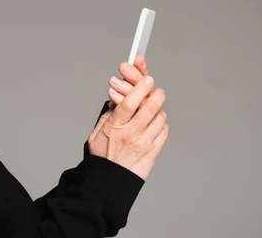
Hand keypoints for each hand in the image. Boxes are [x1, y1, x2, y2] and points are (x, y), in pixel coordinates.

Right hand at [87, 54, 168, 179]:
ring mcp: (144, 144)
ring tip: (153, 107)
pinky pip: (164, 132)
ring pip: (159, 118)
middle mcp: (131, 134)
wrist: (109, 181)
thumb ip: (109, 114)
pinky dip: (161, 123)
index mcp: (115, 128)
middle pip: (149, 108)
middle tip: (156, 89)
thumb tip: (117, 97)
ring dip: (159, 109)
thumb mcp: (97, 132)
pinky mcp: (153, 152)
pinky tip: (155, 122)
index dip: (139, 88)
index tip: (146, 79)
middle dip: (156, 94)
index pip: (129, 103)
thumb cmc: (102, 156)